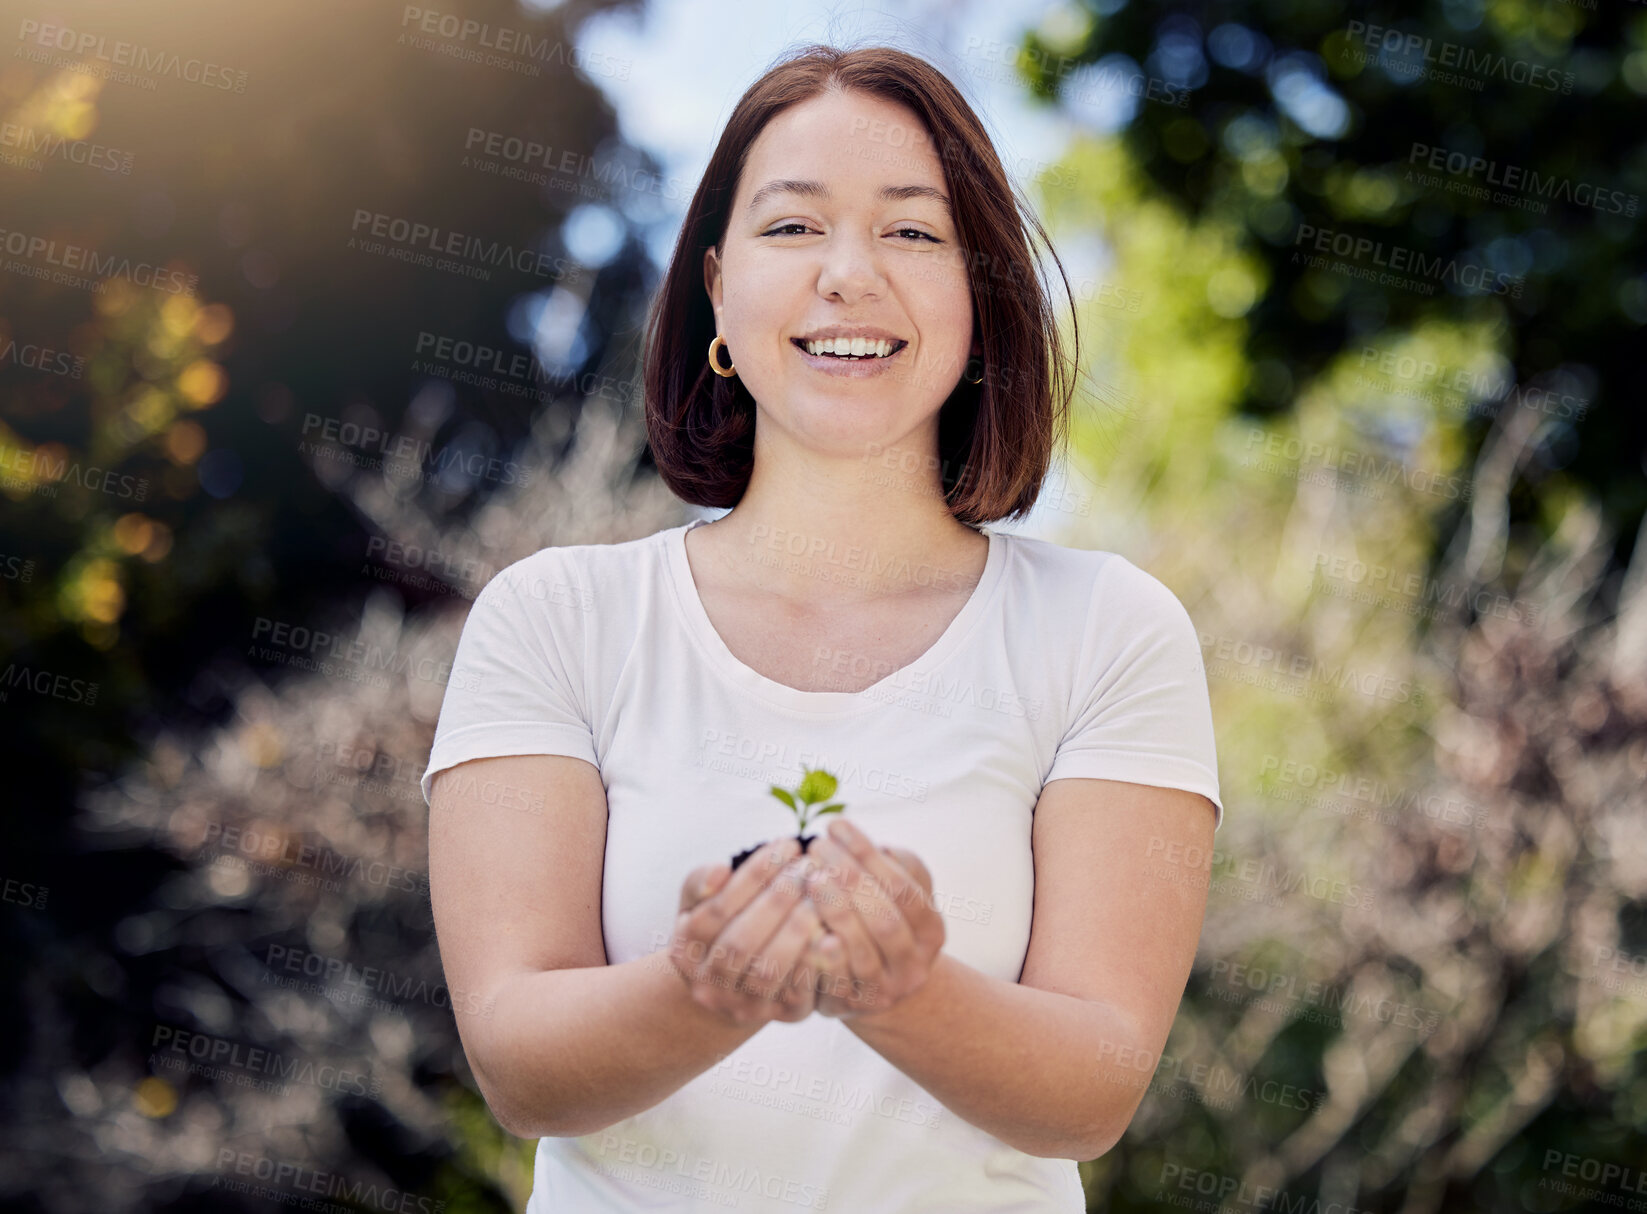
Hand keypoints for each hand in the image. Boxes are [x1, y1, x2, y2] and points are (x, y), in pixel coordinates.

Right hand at [669, 838, 827, 1025]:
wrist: (739, 983)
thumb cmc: (723, 926)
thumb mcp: (699, 902)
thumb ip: (701, 882)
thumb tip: (720, 871)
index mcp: (685, 951)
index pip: (716, 910)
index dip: (753, 875)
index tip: (787, 845)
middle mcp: (709, 985)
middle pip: (740, 943)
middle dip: (778, 899)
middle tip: (808, 866)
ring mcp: (745, 1006)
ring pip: (769, 970)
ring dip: (798, 928)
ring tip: (821, 892)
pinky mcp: (784, 1017)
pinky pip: (801, 992)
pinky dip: (817, 960)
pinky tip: (833, 928)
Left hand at [801, 820, 943, 1019]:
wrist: (874, 985)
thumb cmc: (880, 919)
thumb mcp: (901, 893)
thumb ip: (900, 866)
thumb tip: (880, 848)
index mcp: (931, 931)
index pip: (903, 887)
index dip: (868, 854)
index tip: (836, 826)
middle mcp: (913, 965)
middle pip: (884, 919)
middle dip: (850, 878)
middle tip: (817, 847)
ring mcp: (883, 991)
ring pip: (861, 951)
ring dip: (833, 910)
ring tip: (809, 876)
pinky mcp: (850, 1007)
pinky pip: (833, 981)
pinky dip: (819, 952)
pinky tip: (802, 922)